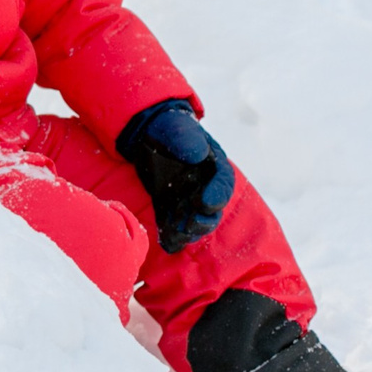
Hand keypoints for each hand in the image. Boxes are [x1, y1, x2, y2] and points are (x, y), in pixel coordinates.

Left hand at [115, 99, 236, 252]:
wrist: (149, 132)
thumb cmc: (169, 127)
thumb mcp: (177, 128)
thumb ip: (188, 139)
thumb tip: (198, 154)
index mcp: (213, 166)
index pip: (221, 185)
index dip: (216, 196)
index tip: (204, 202)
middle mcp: (203, 187)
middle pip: (210, 210)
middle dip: (203, 221)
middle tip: (191, 225)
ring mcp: (186, 198)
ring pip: (192, 221)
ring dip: (187, 232)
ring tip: (177, 237)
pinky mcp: (168, 206)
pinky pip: (171, 224)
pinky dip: (170, 235)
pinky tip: (165, 244)